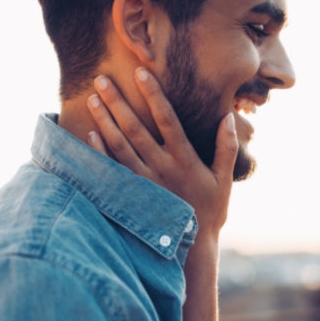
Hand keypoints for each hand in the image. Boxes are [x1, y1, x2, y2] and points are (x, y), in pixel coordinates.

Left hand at [86, 67, 236, 241]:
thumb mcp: (224, 179)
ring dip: (105, 121)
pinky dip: (100, 152)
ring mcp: (145, 182)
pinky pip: (113, 170)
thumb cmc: (211, 210)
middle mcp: (162, 168)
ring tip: (92, 99)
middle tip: (102, 79)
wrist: (192, 248)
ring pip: (120, 146)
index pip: (167, 119)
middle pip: (136, 129)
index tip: (141, 72)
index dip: (154, 95)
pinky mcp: (133, 195)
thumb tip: (228, 117)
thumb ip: (226, 147)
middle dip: (118, 102)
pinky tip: (90, 133)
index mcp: (185, 159)